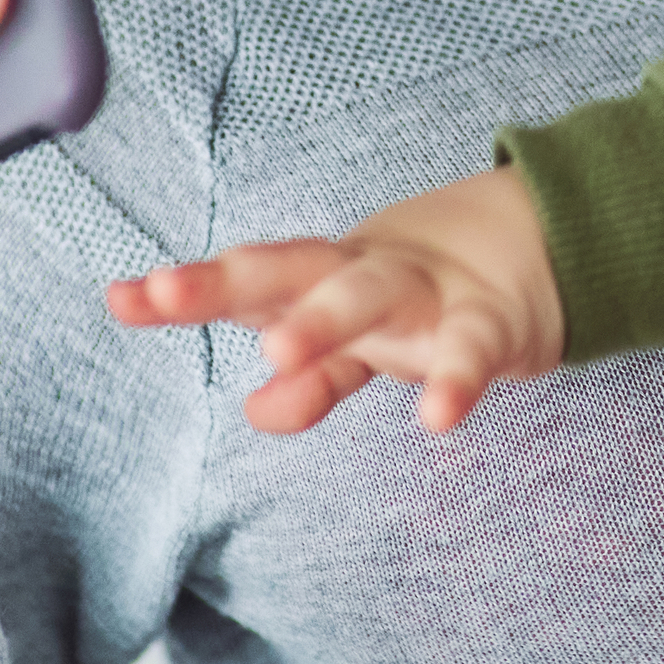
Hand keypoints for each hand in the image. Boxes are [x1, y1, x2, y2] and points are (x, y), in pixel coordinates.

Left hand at [109, 165, 564, 435]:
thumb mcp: (366, 340)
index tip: (120, 298)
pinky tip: (437, 417)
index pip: (246, 282)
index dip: (185, 292)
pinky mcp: (488, 323)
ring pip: (368, 294)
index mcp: (327, 278)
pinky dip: (455, 380)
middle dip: (226, 282)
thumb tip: (257, 409)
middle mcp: (364, 275)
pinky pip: (469, 351)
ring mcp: (425, 294)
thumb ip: (315, 377)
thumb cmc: (429, 297)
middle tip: (166, 294)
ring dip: (323, 318)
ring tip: (279, 350)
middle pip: (289, 270)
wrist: (542, 245)